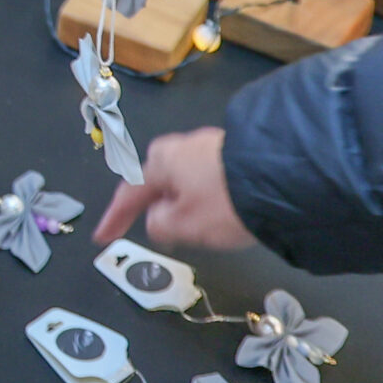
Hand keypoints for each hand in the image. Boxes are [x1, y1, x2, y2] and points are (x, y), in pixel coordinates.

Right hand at [93, 127, 254, 250]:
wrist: (280, 178)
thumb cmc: (224, 202)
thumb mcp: (183, 226)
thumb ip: (158, 226)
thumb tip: (157, 220)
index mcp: (158, 161)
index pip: (128, 195)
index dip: (114, 219)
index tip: (102, 236)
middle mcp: (178, 147)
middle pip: (158, 184)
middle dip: (157, 208)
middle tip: (164, 234)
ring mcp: (206, 146)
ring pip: (184, 183)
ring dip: (186, 205)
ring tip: (202, 229)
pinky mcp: (230, 153)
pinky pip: (207, 179)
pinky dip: (208, 198)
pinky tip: (222, 212)